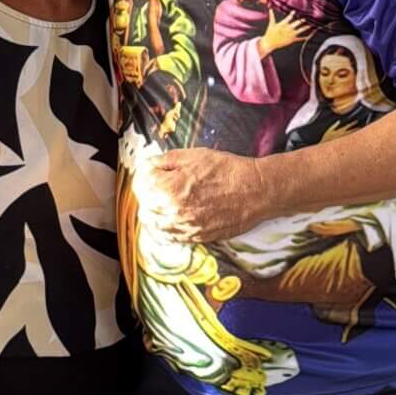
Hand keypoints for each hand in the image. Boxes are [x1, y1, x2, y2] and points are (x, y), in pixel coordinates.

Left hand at [146, 147, 265, 244]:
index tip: (153, 170)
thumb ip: (165, 161)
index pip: (141, 183)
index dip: (146, 173)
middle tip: (158, 184)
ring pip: (153, 225)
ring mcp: (184, 228)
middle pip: (144, 205)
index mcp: (168, 190)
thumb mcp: (193, 155)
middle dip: (147, 193)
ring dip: (154, 212)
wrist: (255, 191)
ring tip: (162, 202)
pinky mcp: (196, 238)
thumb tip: (148, 166)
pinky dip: (165, 228)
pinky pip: (170, 237)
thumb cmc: (226, 170)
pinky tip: (172, 217)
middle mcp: (172, 213)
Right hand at [258, 10, 309, 58]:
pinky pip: (299, 38)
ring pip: (300, 30)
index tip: (295, 11)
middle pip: (296, 23)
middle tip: (305, 18)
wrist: (269, 43)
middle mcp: (288, 29)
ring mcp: (290, 35)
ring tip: (310, 25)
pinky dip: (304, 38)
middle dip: (301, 21)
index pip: (289, 18)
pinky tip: (308, 36)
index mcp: (283, 24)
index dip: (292, 14)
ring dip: (305, 28)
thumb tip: (270, 9)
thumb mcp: (271, 24)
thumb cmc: (270, 33)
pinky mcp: (291, 40)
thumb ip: (272, 16)